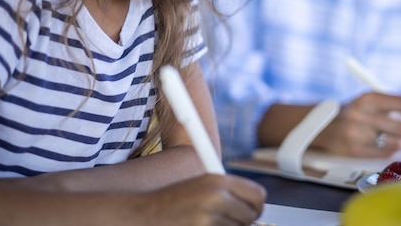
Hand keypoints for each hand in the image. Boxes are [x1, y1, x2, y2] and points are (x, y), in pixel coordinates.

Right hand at [142, 174, 265, 225]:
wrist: (142, 216)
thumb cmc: (173, 204)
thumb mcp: (201, 188)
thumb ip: (228, 194)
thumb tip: (257, 207)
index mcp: (218, 180)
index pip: (259, 195)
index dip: (256, 206)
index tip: (249, 213)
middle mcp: (216, 196)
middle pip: (251, 216)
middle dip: (241, 222)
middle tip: (223, 220)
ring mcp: (209, 217)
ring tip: (203, 223)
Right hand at [313, 92, 400, 157]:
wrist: (323, 125)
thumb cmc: (355, 112)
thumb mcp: (371, 102)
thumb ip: (396, 107)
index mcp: (369, 97)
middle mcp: (361, 114)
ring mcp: (356, 133)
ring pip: (396, 142)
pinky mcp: (353, 150)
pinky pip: (385, 153)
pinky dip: (394, 150)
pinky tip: (393, 146)